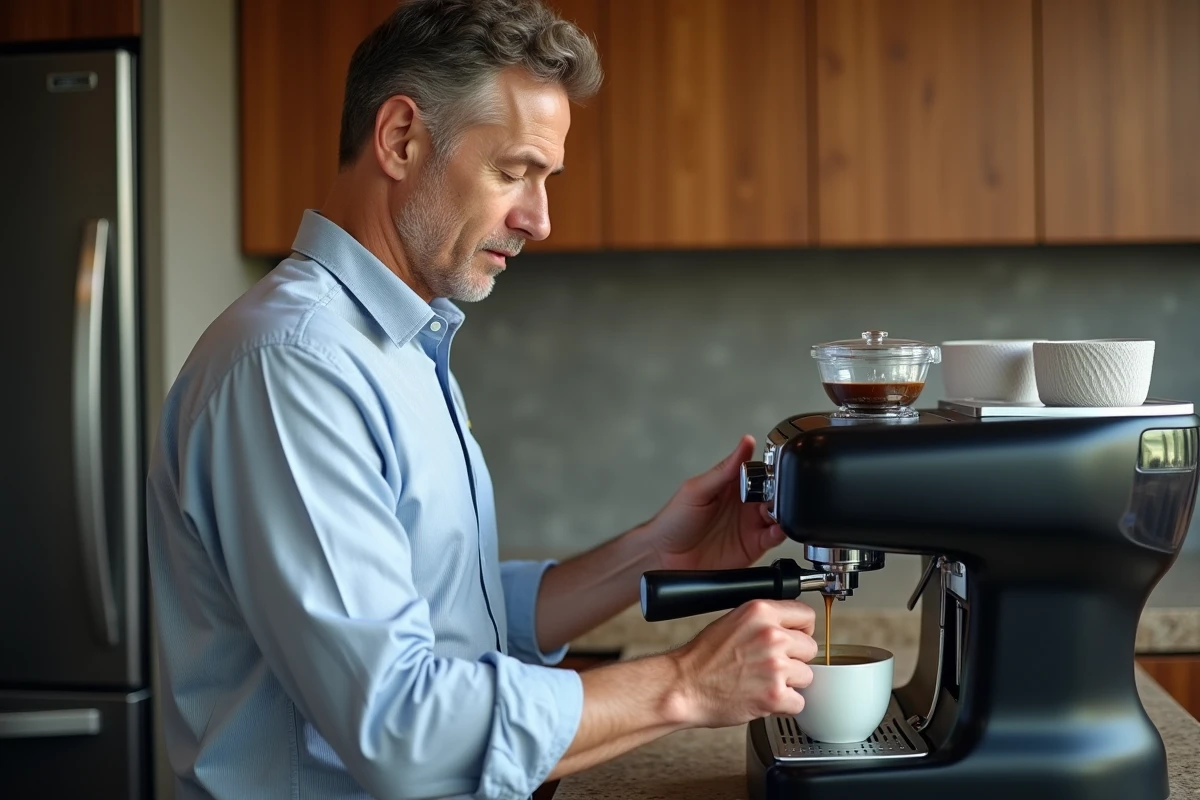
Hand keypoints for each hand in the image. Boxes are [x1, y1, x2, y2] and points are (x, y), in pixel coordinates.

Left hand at [646, 435, 786, 571]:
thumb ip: (723, 470)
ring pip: (779, 514)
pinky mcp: (754, 545)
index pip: (760, 472)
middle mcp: (743, 504)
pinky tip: (776, 527)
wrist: (665, 558)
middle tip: (776, 493)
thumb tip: (745, 443)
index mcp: (731, 485)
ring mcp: (749, 525)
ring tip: (776, 510)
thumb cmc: (674, 522)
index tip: (775, 470)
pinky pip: (775, 537)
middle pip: (773, 493)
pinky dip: (781, 532)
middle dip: (779, 492)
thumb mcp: (697, 490)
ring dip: (783, 511)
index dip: (770, 470)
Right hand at [668, 599, 816, 727]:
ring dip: (790, 683)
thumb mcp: (734, 621)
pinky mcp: (774, 695)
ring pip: (807, 676)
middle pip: (810, 648)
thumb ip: (764, 622)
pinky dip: (784, 705)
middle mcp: (771, 635)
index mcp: (761, 612)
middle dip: (795, 659)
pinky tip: (764, 698)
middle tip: (772, 666)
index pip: (806, 615)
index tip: (796, 640)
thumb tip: (790, 629)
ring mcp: (775, 666)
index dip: (801, 631)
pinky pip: (799, 702)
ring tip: (765, 682)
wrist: (684, 686)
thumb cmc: (703, 658)